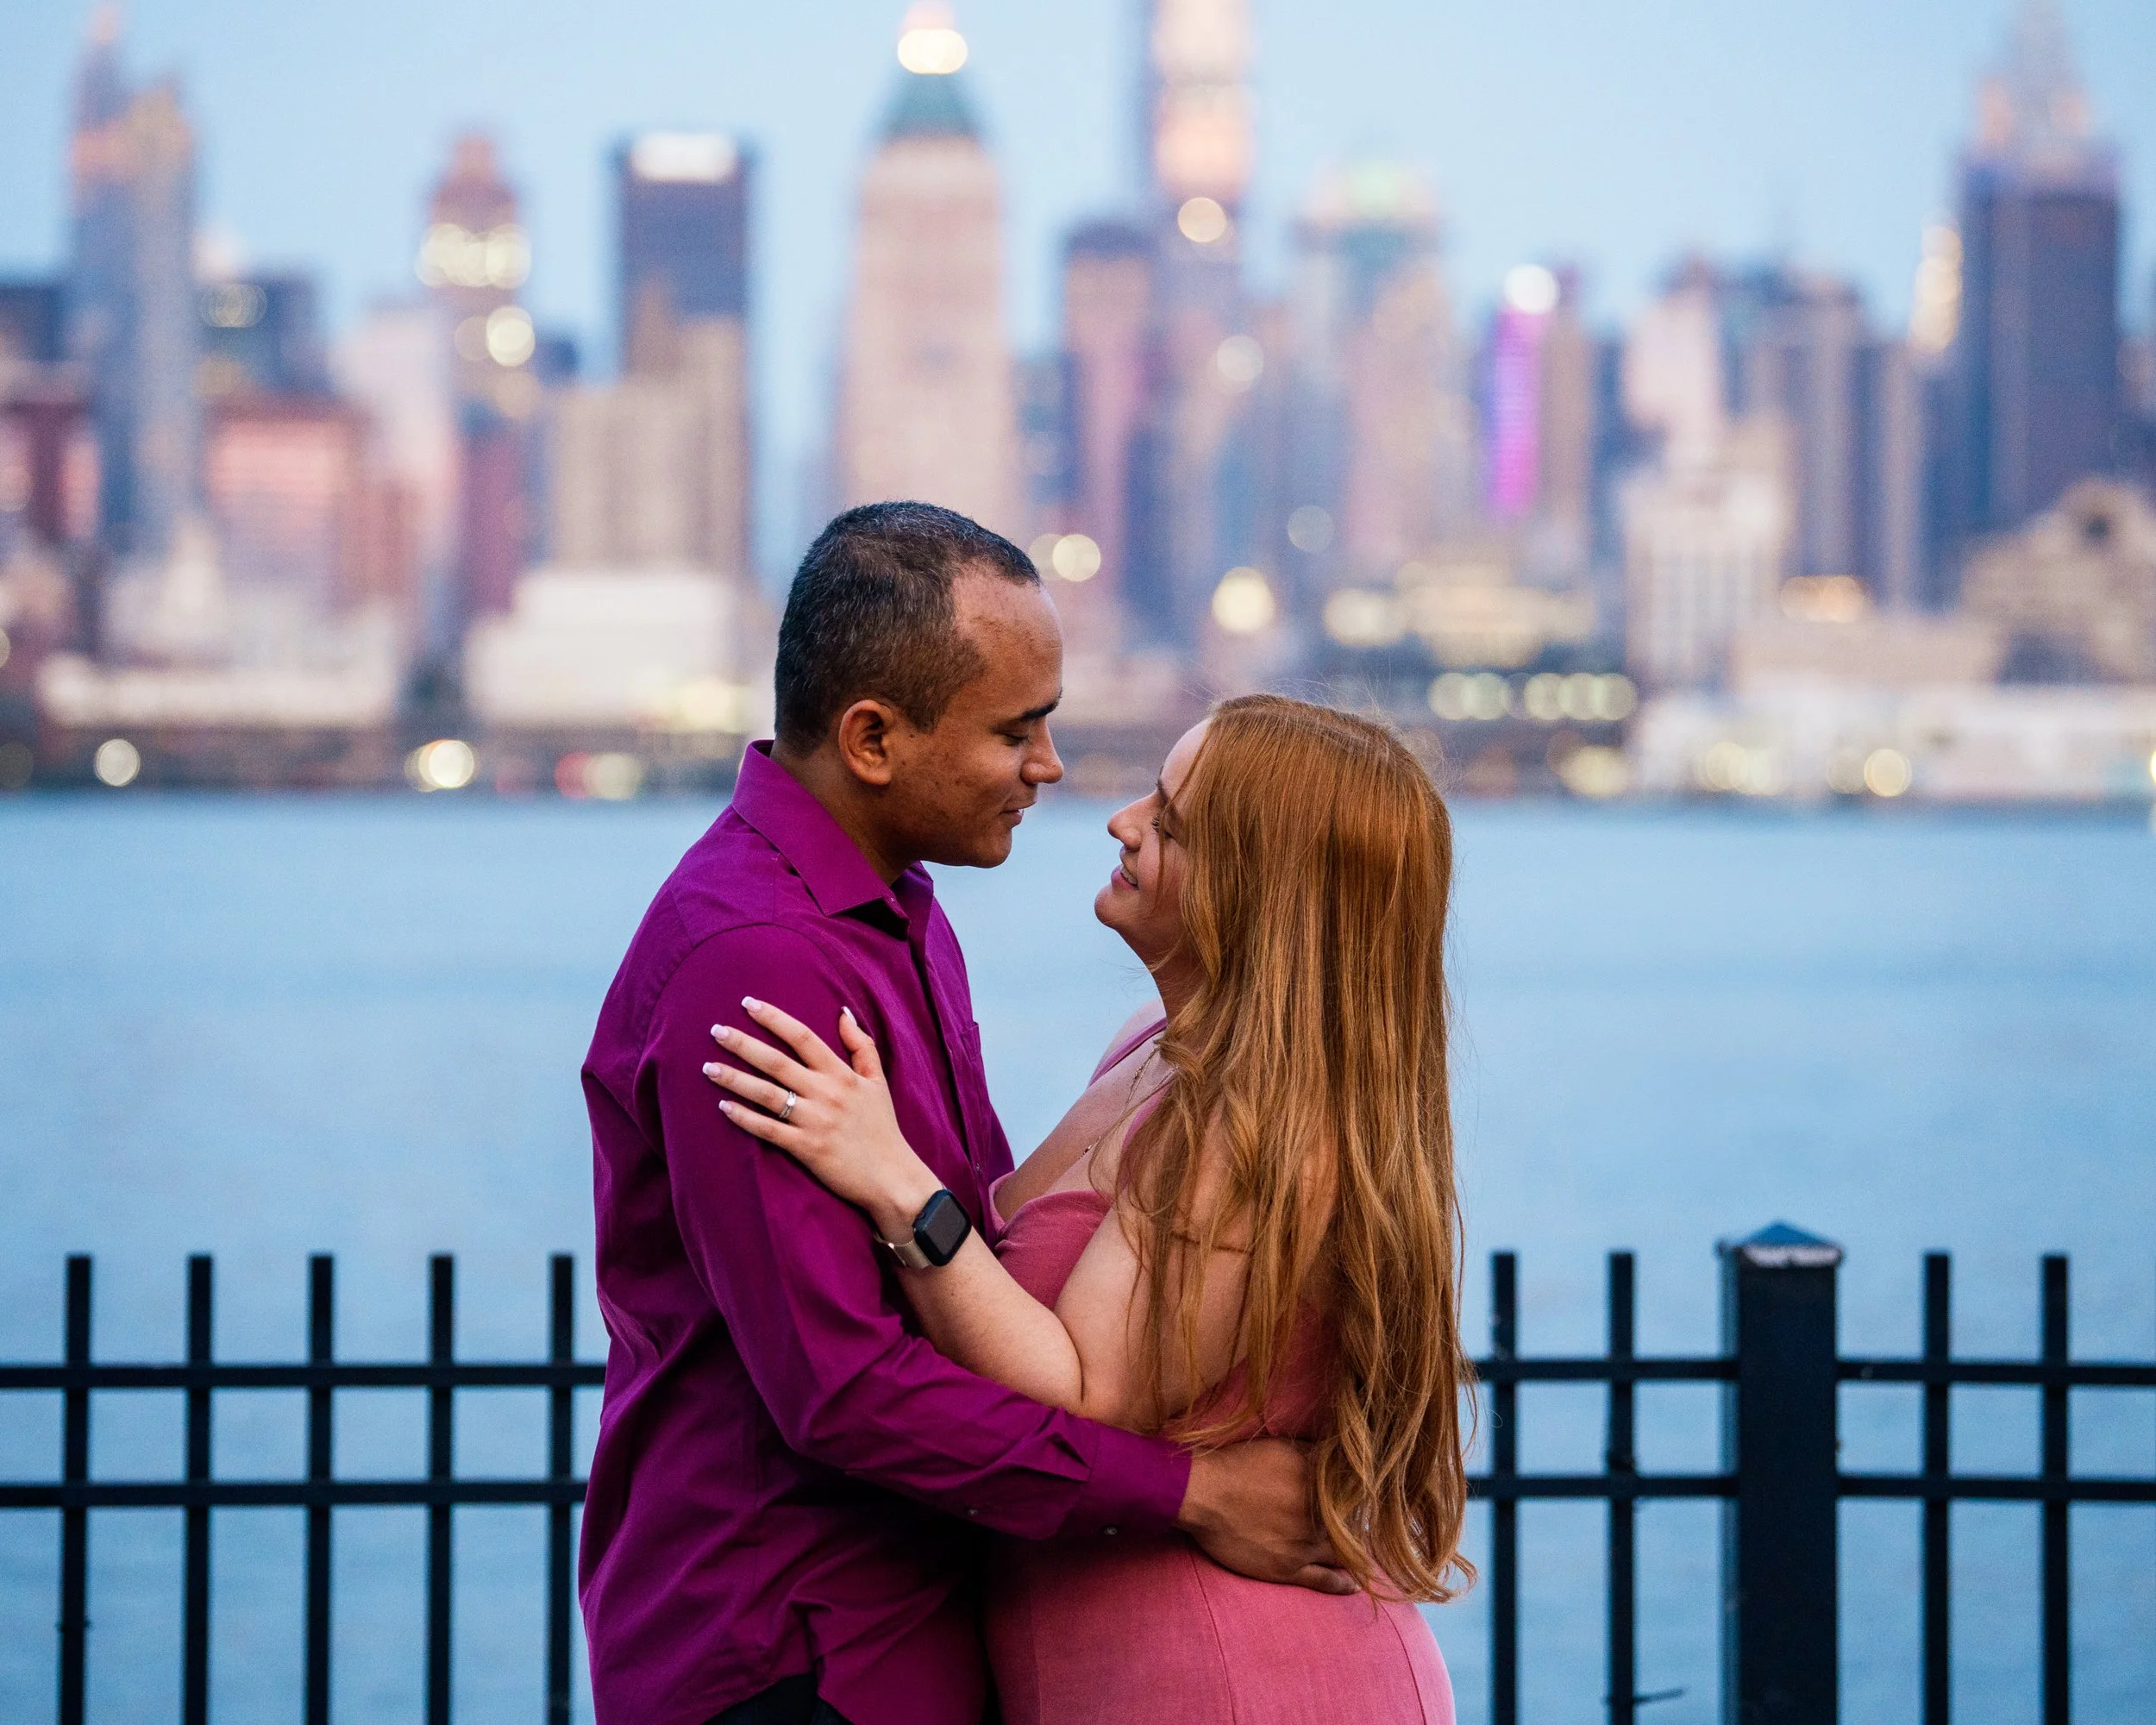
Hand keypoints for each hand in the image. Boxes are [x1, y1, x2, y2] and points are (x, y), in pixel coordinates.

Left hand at [704, 998, 940, 1239]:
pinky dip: (745, 1118)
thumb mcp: (878, 1081)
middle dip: (743, 1044)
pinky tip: (723, 1106)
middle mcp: (825, 1093)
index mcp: (841, 1074)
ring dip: (735, 1079)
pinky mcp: (805, 1148)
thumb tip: (843, 1012)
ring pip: (767, 1094)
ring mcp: (814, 1121)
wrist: (891, 1176)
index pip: (803, 1037)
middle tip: (715, 1031)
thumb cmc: (882, 1127)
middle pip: (777, 1062)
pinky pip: (768, 1129)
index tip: (748, 1004)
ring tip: (708, 1068)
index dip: (774, 1018)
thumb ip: (862, 1045)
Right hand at [1178, 1439, 1352, 1595]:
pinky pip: (1323, 1581)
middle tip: (1365, 1529)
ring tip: (1363, 1556)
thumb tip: (1337, 1453)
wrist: (1205, 1494)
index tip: (1365, 1501)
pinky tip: (1353, 1585)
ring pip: (1342, 1554)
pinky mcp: (1288, 1569)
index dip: (1362, 1499)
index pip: (1356, 1495)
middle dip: (1359, 1527)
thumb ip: (1314, 1452)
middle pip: (1353, 1526)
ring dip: (1354, 1555)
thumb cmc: (1239, 1465)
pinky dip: (1341, 1584)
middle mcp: (1319, 1517)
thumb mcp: (1282, 1446)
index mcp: (1320, 1486)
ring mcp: (1305, 1546)